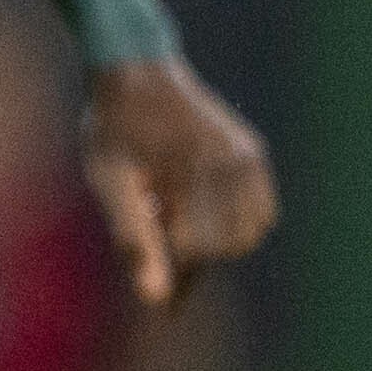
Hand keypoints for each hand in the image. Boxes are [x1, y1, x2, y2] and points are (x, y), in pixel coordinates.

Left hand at [82, 57, 277, 308]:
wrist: (135, 72)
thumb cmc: (112, 130)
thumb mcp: (109, 183)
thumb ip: (134, 241)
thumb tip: (155, 298)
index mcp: (191, 173)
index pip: (196, 252)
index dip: (175, 277)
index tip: (158, 297)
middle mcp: (229, 165)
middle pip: (228, 247)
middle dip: (194, 255)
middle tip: (158, 229)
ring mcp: (246, 158)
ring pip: (251, 233)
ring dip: (219, 240)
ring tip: (174, 213)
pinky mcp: (253, 152)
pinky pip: (262, 210)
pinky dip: (238, 222)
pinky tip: (198, 206)